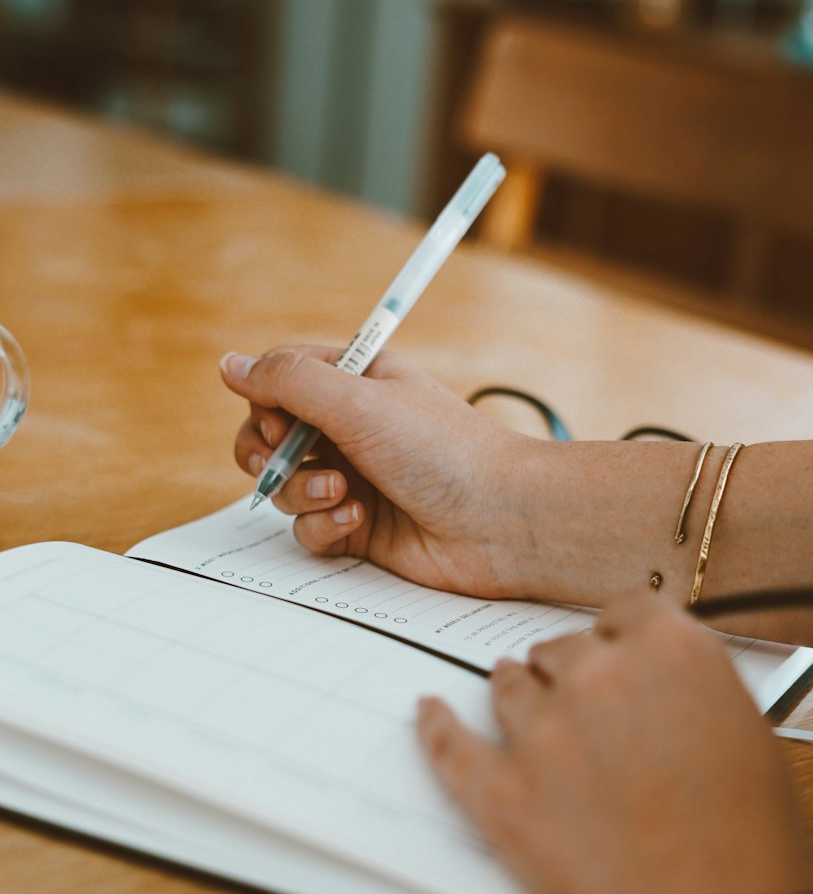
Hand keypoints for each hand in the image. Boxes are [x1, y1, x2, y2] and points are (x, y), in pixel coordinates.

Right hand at [220, 345, 541, 596]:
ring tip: (341, 493)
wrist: (501, 521)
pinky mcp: (359, 527)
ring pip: (284, 486)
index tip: (278, 418)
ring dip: (299, 491)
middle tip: (282, 458)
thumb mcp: (358, 401)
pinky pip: (308, 529)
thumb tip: (230, 364)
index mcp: (356, 382)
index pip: (281, 380)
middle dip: (265, 452)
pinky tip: (358, 519)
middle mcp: (351, 428)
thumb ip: (288, 381)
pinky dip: (323, 526)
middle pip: (269, 436)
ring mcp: (354, 478)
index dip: (265, 402)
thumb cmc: (442, 450)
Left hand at [418, 591, 811, 893]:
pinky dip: (436, 725)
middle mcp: (598, 676)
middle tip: (580, 696)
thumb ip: (694, 692)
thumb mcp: (749, 736)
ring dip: (515, 690)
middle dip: (570, 670)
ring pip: (509, 686)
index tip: (618, 649)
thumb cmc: (750, 845)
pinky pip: (451, 744)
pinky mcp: (501, 791)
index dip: (622, 635)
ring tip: (513, 693)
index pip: (628, 611)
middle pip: (563, 648)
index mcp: (671, 651)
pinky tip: (429, 711)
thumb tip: (664, 691)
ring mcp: (541, 732)